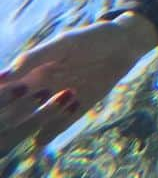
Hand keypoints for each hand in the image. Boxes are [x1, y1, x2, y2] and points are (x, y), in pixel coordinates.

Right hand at [0, 12, 157, 154]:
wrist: (124, 45)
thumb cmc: (92, 38)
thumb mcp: (63, 45)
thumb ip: (34, 59)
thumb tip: (2, 77)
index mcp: (29, 71)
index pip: (4, 92)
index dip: (0, 100)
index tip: (1, 105)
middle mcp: (38, 90)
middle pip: (14, 111)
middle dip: (11, 116)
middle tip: (24, 109)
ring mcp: (54, 103)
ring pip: (32, 123)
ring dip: (30, 125)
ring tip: (41, 116)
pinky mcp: (73, 112)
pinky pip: (55, 129)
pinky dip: (48, 134)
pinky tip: (43, 139)